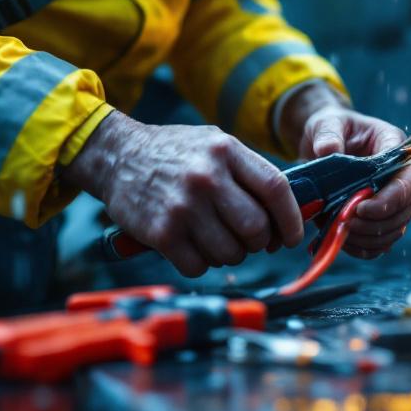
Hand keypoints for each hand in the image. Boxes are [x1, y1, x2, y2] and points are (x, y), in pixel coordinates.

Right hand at [64, 110, 302, 276]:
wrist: (118, 156)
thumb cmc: (175, 153)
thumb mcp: (215, 144)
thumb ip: (249, 170)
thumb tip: (288, 211)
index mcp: (226, 151)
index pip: (275, 189)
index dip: (291, 219)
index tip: (292, 237)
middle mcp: (207, 178)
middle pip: (256, 227)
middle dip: (260, 242)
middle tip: (251, 240)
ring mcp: (183, 206)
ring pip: (230, 252)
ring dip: (231, 255)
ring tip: (218, 240)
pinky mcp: (162, 232)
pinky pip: (199, 266)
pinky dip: (202, 264)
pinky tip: (193, 247)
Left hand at [281, 84, 410, 258]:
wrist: (324, 142)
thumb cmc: (331, 128)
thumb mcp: (327, 123)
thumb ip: (328, 134)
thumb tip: (327, 150)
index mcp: (394, 146)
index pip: (408, 177)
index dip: (391, 198)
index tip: (361, 208)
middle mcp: (401, 174)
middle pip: (407, 207)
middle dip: (378, 222)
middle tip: (347, 223)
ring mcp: (394, 198)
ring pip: (397, 227)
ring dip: (371, 237)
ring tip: (342, 233)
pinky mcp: (381, 216)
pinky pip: (382, 240)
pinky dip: (366, 247)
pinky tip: (344, 243)